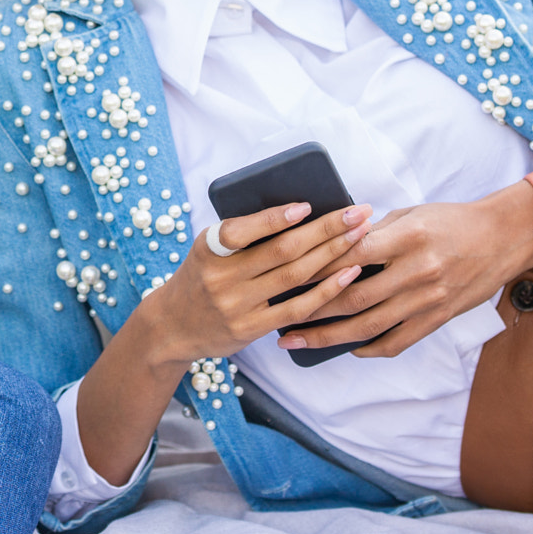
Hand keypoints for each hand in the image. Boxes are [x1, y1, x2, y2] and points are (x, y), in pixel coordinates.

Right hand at [140, 202, 373, 370]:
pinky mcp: (251, 328)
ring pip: (294, 276)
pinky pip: (297, 308)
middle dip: (324, 228)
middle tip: (356, 212)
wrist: (172, 326)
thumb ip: (241, 235)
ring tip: (360, 234)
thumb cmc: (199, 278)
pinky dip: (326, 290)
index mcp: (208, 249)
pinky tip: (348, 273)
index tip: (306, 205)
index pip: (241, 230)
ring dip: (333, 253)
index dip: (275, 218)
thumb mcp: (206, 251)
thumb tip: (298, 212)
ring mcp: (237, 305)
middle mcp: (221, 277)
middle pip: (281, 250)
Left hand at [286, 191, 532, 357]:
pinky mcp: (439, 318)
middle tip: (278, 318)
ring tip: (297, 340)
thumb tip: (330, 242)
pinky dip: (370, 348)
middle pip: (353, 297)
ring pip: (369, 325)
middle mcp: (417, 271)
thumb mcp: (410, 214)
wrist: (504, 237)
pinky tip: (347, 348)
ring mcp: (429, 299)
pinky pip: (398, 341)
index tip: (283, 275)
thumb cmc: (452, 220)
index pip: (350, 254)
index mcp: (406, 238)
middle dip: (310, 310)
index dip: (314, 267)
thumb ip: (372, 232)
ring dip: (328, 336)